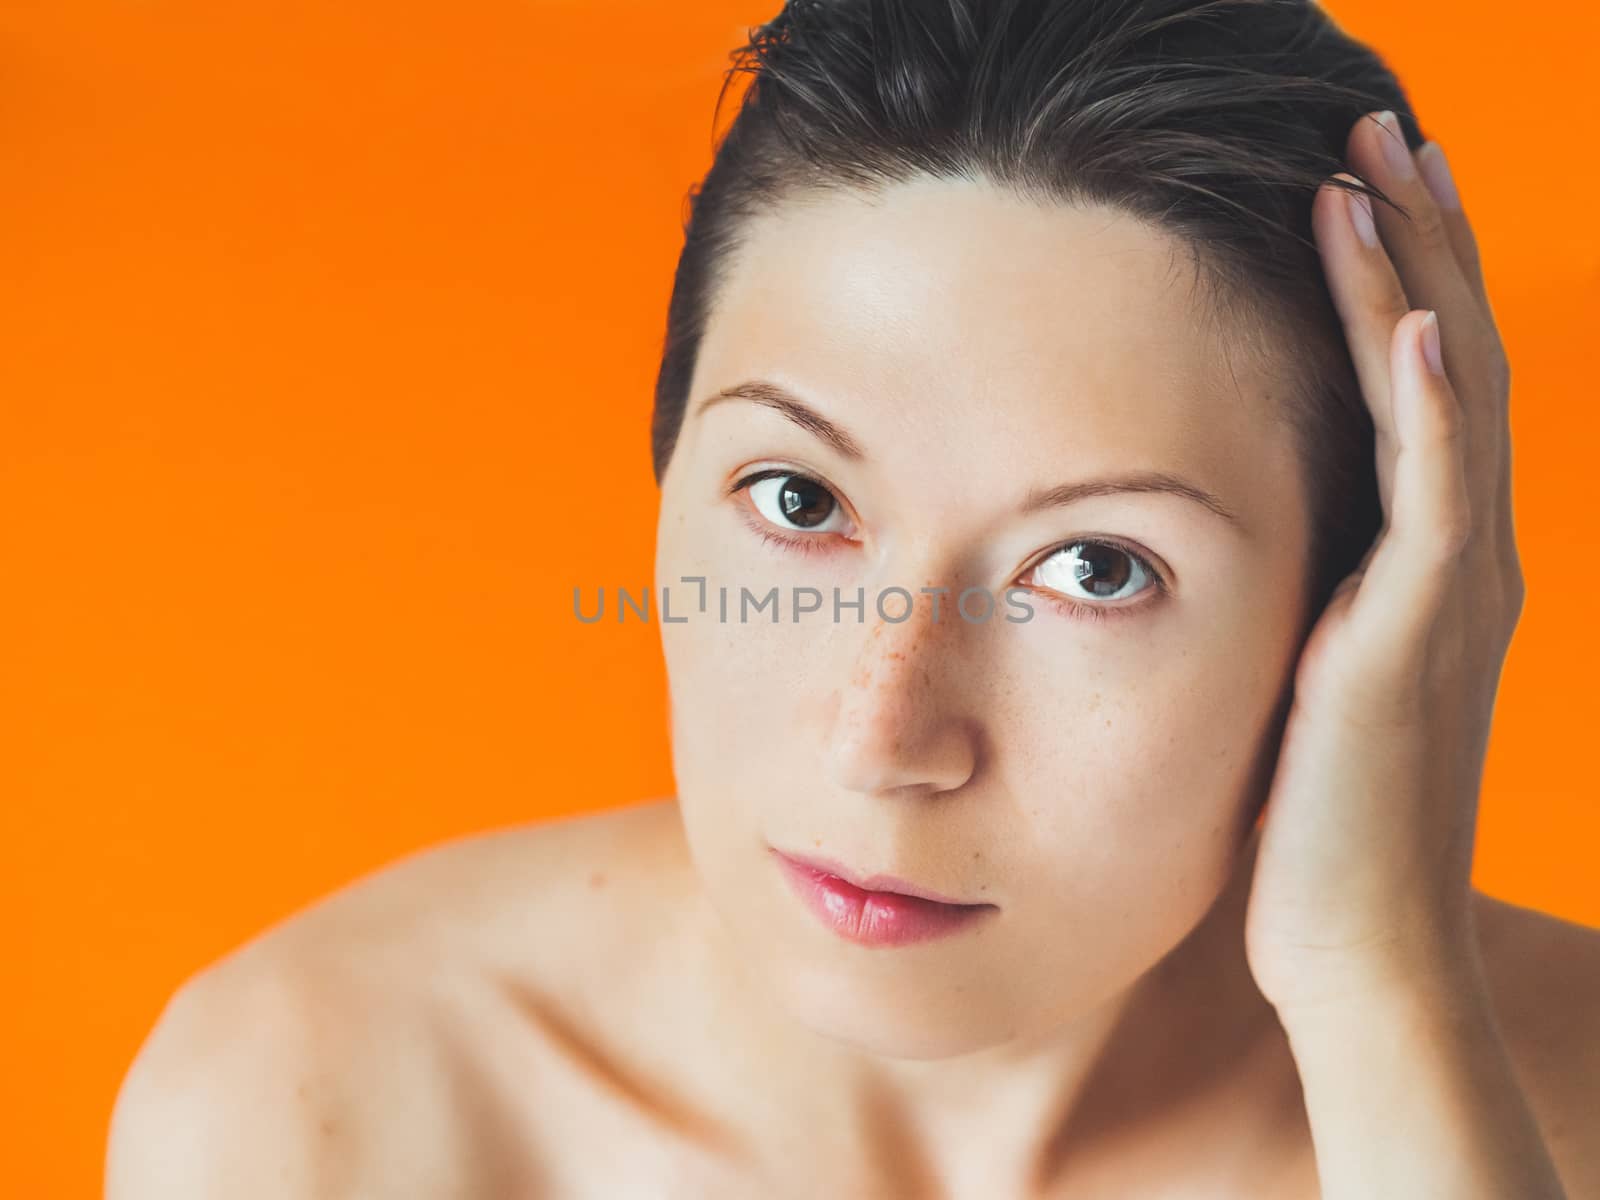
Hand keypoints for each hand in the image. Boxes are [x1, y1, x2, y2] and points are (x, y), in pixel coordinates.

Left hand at [1241, 110, 1524, 1016]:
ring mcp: (1453, 595)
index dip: (1397, 274)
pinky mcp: (1420, 642)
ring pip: (1449, 398)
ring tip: (1373, 166)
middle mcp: (1460, 560)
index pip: (1422, 382)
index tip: (1351, 180)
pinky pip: (1439, 499)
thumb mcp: (1296, 674)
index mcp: (1426, 563)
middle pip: (1451, 355)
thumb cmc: (1309, 824)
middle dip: (1416, 235)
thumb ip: (1287, 594)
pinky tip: (1410, 321)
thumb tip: (1213, 532)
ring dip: (1414, 277)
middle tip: (1375, 125)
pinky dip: (1432, 405)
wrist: (1356, 949)